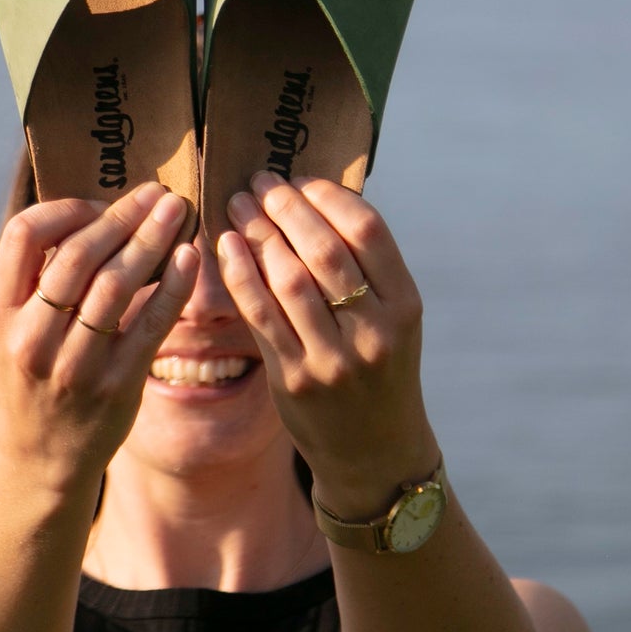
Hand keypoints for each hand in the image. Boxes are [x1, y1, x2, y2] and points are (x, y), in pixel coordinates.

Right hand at [0, 183, 198, 484]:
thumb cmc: (35, 370)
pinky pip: (151, 324)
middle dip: (122, 217)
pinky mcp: (116, 386)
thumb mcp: (13, 324)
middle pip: (78, 257)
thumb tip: (99, 209)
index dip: (66, 209)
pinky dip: (173, 285)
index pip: (24, 236)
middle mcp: (32, 338)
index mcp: (2, 311)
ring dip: (151, 240)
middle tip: (156, 192)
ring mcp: (75, 365)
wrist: (41, 455)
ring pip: (116, 286)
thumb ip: (38, 274)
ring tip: (177, 210)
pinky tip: (190, 256)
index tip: (99, 203)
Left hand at [217, 175, 435, 512]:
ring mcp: (334, 359)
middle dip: (285, 206)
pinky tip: (226, 244)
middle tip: (260, 180)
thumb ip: (364, 266)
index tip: (299, 178)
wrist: (376, 452)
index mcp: (404, 305)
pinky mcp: (295, 380)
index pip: (366, 229)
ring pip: (289, 278)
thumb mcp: (392, 317)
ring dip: (258, 231)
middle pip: (324, 249)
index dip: (327, 195)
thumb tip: (311, 195)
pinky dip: (240, 272)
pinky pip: (260, 314)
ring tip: (238, 203)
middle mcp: (375, 331)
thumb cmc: (378, 366)